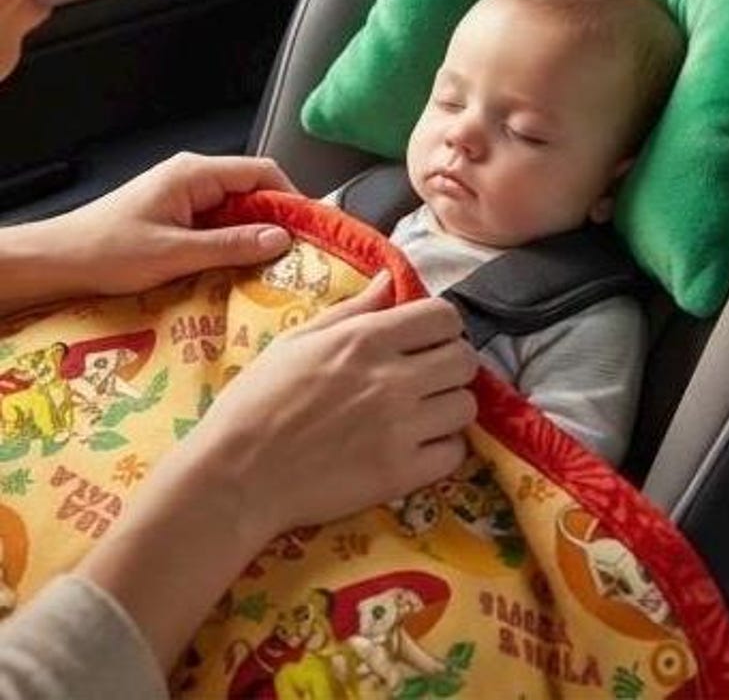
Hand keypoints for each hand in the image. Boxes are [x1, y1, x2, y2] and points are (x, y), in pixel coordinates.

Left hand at [54, 152, 296, 295]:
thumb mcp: (177, 253)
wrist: (60, 260)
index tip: (311, 229)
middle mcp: (193, 177)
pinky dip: (235, 240)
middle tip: (299, 253)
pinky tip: (242, 264)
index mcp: (194, 174)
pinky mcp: (179, 214)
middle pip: (254, 189)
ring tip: (275, 263)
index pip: (261, 172)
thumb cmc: (107, 251)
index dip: (292, 198)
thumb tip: (280, 238)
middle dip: (278, 219)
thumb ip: (232, 244)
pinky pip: (220, 221)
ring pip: (238, 208)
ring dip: (256, 233)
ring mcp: (186, 195)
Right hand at [190, 271, 479, 553]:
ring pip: (466, 405)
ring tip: (420, 413)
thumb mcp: (296, 340)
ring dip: (448, 406)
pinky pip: (456, 452)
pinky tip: (416, 446)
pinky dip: (442, 448)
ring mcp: (401, 428)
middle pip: (465, 359)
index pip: (444, 316)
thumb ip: (351, 309)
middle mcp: (392, 379)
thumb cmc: (256, 401)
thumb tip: (389, 279)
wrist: (236, 475)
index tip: (425, 338)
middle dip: (450, 362)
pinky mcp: (402, 474)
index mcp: (365, 339)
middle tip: (426, 376)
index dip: (440, 325)